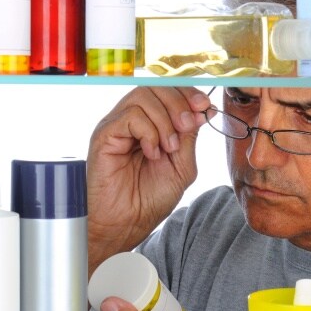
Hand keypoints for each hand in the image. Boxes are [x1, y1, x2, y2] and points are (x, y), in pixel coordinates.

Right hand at [87, 87, 211, 274]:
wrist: (127, 223)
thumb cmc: (149, 199)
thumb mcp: (182, 165)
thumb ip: (189, 137)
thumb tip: (201, 110)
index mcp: (152, 125)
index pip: (168, 92)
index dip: (188, 93)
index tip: (205, 106)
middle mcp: (133, 121)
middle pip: (156, 87)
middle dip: (180, 103)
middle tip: (187, 127)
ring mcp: (118, 126)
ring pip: (144, 96)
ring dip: (165, 121)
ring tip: (169, 148)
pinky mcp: (105, 134)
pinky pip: (131, 116)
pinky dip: (149, 132)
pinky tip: (152, 153)